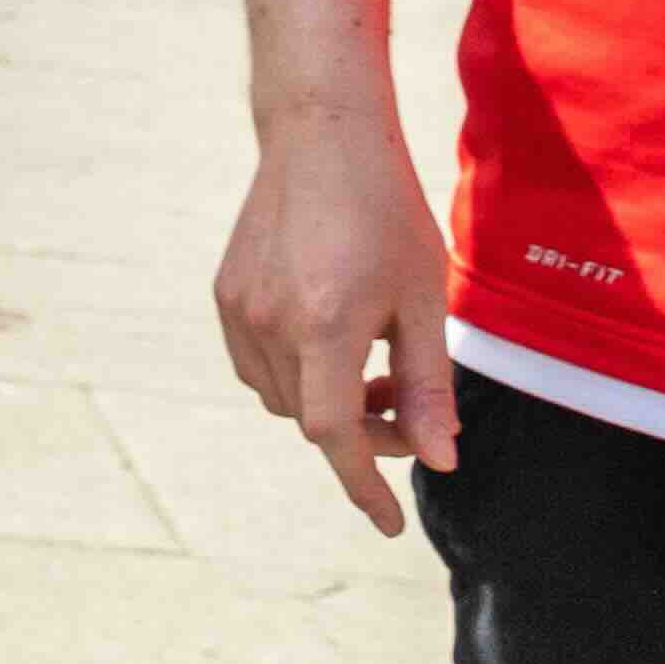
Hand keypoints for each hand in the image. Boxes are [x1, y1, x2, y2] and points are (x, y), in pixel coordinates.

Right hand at [214, 97, 459, 534]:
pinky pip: (256, 365)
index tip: (390, 524)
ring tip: (375, 367)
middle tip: (411, 402)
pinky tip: (331, 343)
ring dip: (328, 403)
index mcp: (326, 324)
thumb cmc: (387, 214)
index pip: (336, 434)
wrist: (321, 139)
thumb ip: (430, 385)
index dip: (365, 485)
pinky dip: (295, 376)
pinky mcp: (225, 293)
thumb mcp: (425, 300)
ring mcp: (238, 307)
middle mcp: (270, 322)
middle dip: (365, 431)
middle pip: (312, 420)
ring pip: (281, 397)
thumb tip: (439, 459)